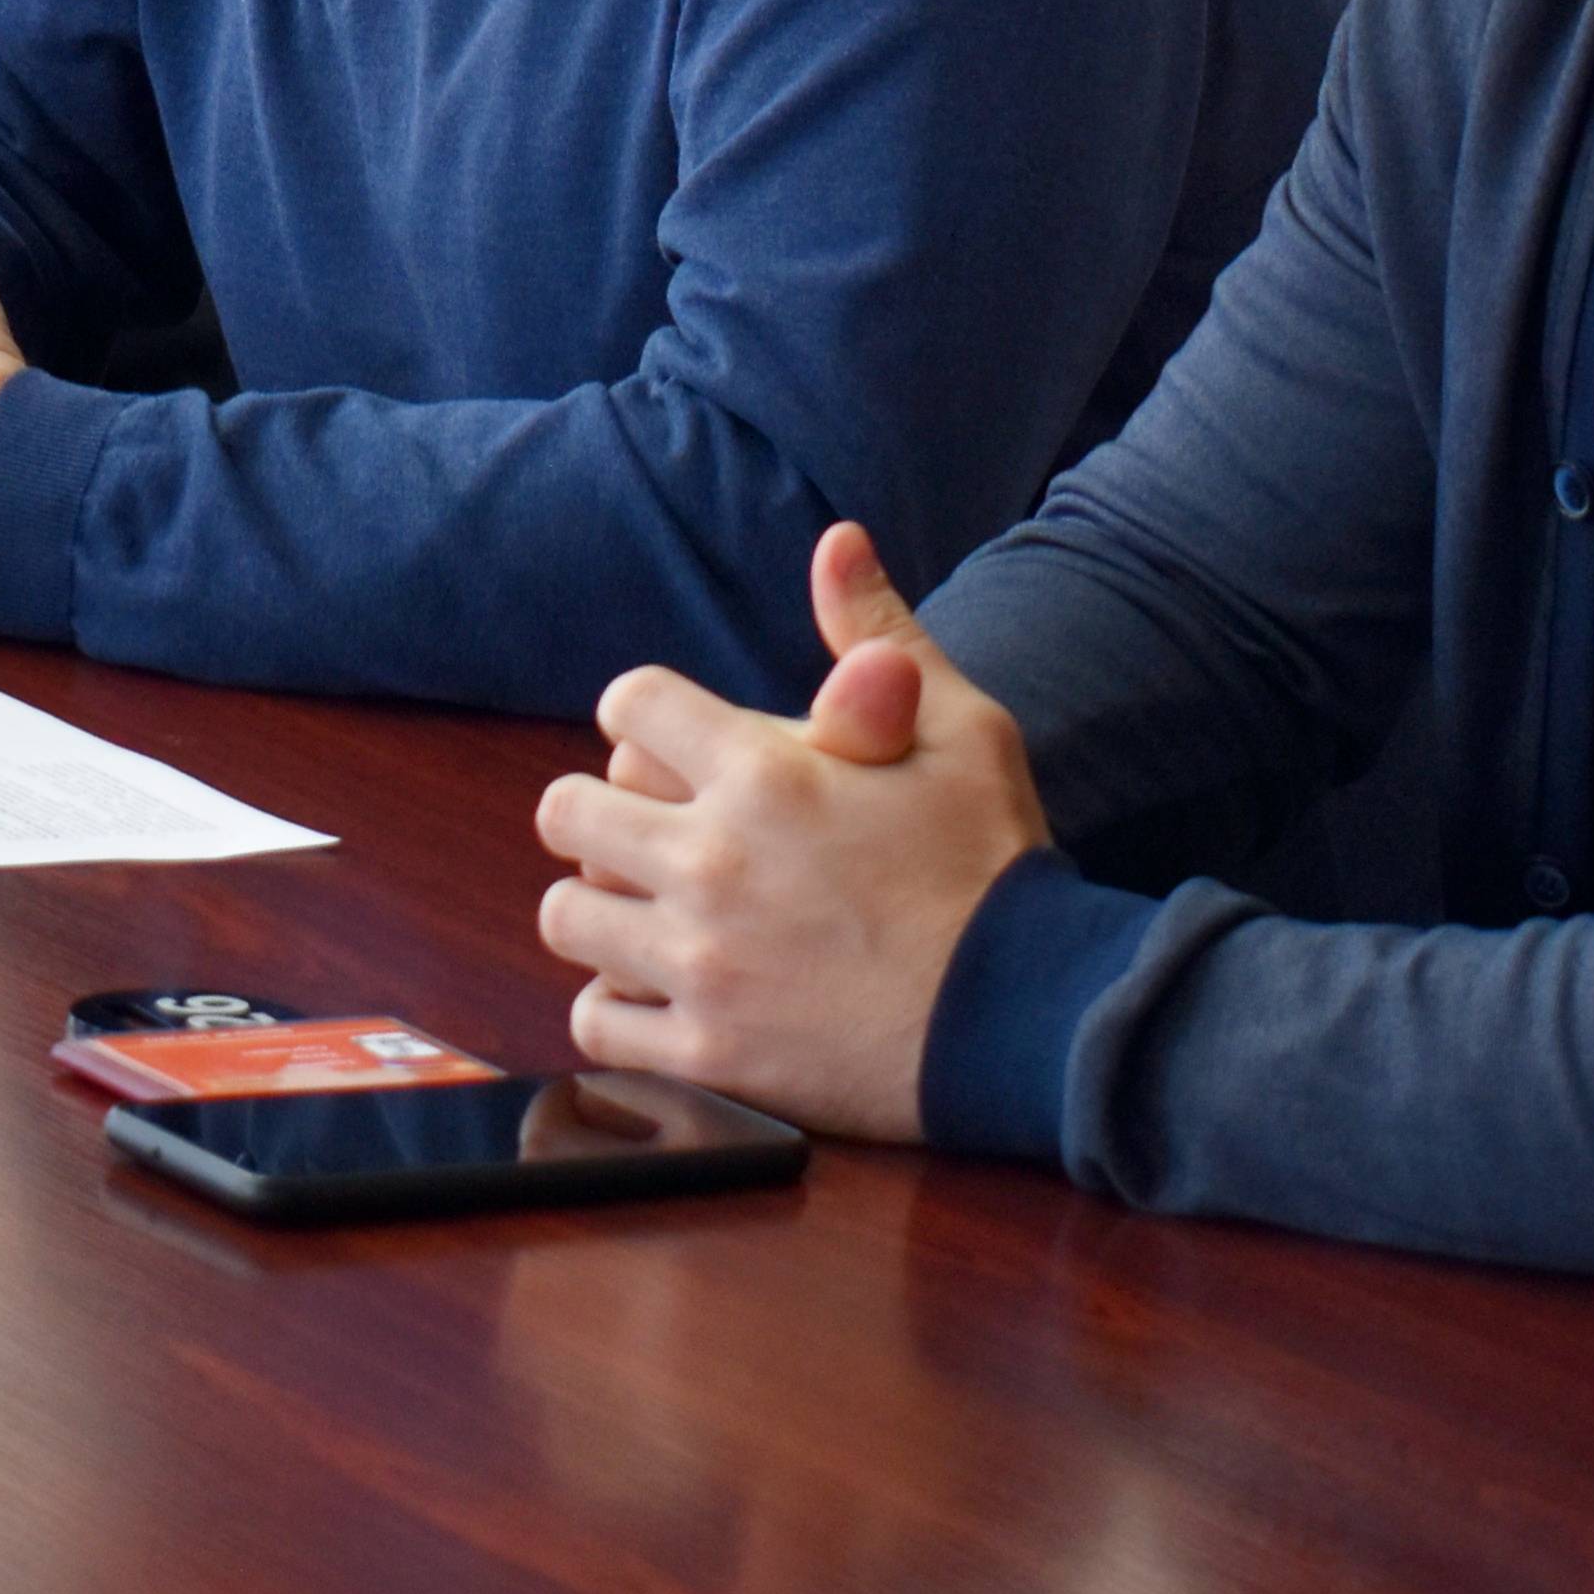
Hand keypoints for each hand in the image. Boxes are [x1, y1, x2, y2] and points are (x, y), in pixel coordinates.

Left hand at [531, 524, 1051, 1142]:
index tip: (669, 741)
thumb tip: (838, 541)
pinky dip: (616, 1004)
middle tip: (648, 829)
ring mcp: (702, 964)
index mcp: (765, 773)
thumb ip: (881, 634)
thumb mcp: (961, 729)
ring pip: (566, 915)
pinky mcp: (707, 1053)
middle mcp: (712, 862)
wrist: (1028, 1018)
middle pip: (565, 810)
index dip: (644, 713)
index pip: (630, 705)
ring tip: (648, 909)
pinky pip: (595, 1021)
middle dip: (598, 809)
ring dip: (599, 904)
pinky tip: (659, 989)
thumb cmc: (995, 865)